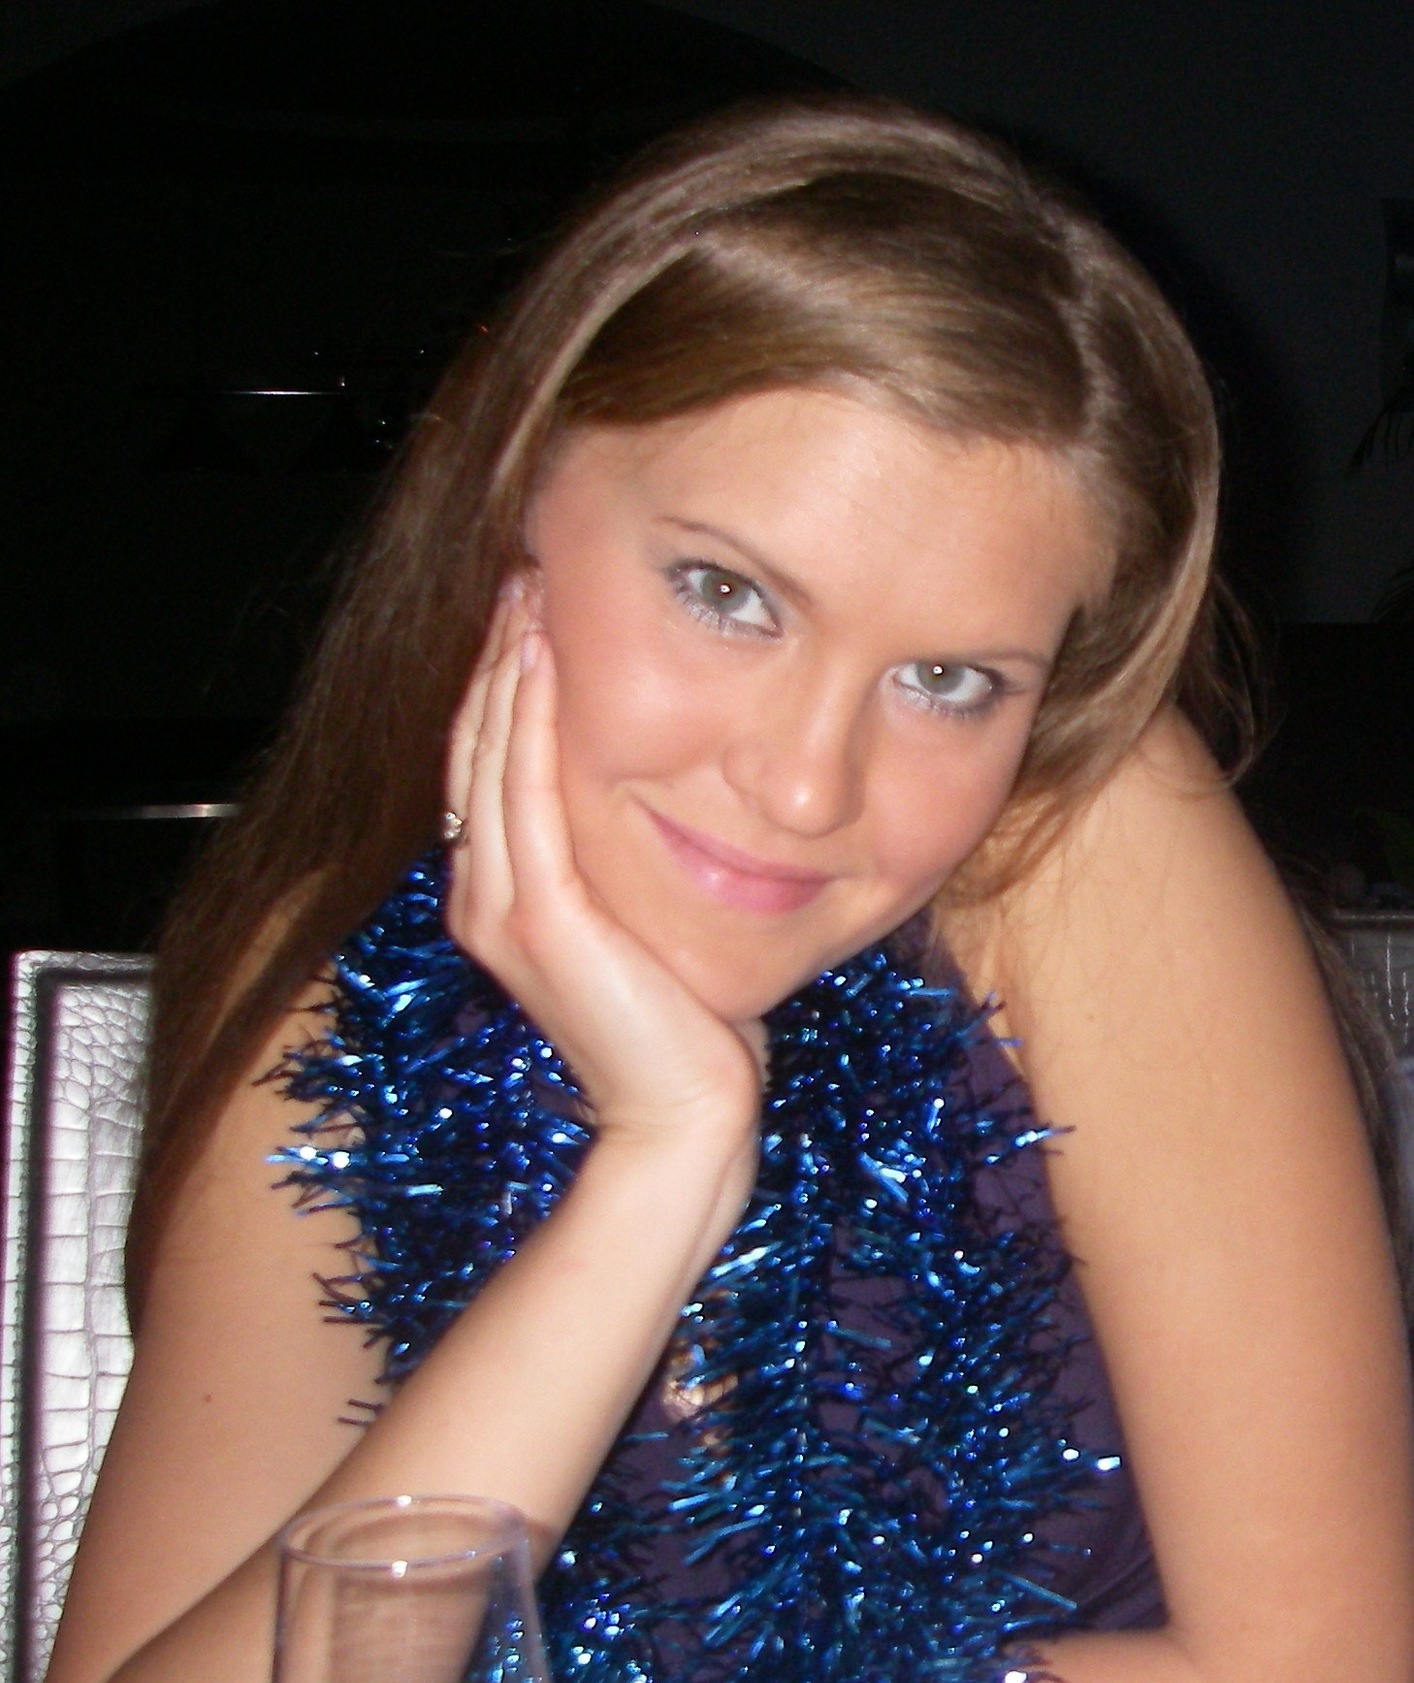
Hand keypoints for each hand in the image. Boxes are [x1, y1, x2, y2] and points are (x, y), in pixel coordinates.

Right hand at [443, 591, 764, 1155]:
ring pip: (491, 757)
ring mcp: (498, 909)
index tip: (532, 608)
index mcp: (500, 899)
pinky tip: (544, 655)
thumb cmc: (682, 1027)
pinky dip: (529, 719)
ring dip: (508, 667)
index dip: (503, 685)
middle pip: (477, 749)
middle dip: (499, 656)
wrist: (683, 1113)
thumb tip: (656, 790)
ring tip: (529, 588)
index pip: (490, 768)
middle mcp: (482, 899)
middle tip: (526, 569)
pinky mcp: (536, 917)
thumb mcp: (642, 921)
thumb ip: (620, 860)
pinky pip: (523, 793)